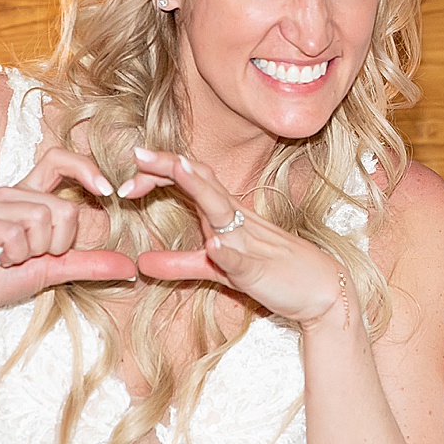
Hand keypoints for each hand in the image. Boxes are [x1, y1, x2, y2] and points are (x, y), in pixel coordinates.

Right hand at [0, 145, 139, 338]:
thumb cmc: (2, 278)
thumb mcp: (54, 271)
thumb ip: (89, 264)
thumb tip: (130, 266)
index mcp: (29, 197)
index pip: (59, 159)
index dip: (86, 169)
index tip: (108, 192)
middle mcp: (11, 194)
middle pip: (61, 207)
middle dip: (59, 243)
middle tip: (35, 256)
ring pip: (40, 219)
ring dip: (34, 251)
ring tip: (13, 259)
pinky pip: (16, 234)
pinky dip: (15, 256)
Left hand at [122, 146, 353, 327]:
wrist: (318, 289)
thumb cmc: (271, 273)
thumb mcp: (217, 269)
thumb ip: (180, 264)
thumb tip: (141, 263)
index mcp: (224, 214)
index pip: (189, 181)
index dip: (158, 174)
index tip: (125, 181)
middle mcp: (236, 219)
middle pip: (201, 181)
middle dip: (170, 166)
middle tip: (136, 153)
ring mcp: (249, 242)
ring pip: (223, 209)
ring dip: (201, 188)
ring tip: (178, 170)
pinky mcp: (259, 269)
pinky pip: (243, 258)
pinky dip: (228, 250)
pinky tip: (215, 245)